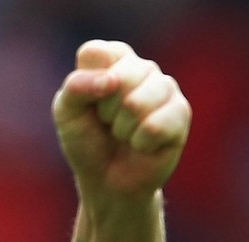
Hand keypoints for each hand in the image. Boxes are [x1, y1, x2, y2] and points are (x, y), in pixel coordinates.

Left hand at [52, 41, 190, 202]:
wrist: (108, 181)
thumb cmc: (87, 142)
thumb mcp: (67, 114)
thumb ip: (76, 87)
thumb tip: (111, 81)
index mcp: (112, 59)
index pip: (95, 53)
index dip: (86, 85)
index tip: (88, 104)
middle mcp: (142, 68)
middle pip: (119, 77)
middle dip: (105, 111)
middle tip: (108, 124)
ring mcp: (165, 88)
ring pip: (137, 103)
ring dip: (123, 129)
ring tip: (125, 135)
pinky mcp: (181, 112)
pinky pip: (155, 125)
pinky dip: (140, 143)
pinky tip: (142, 145)